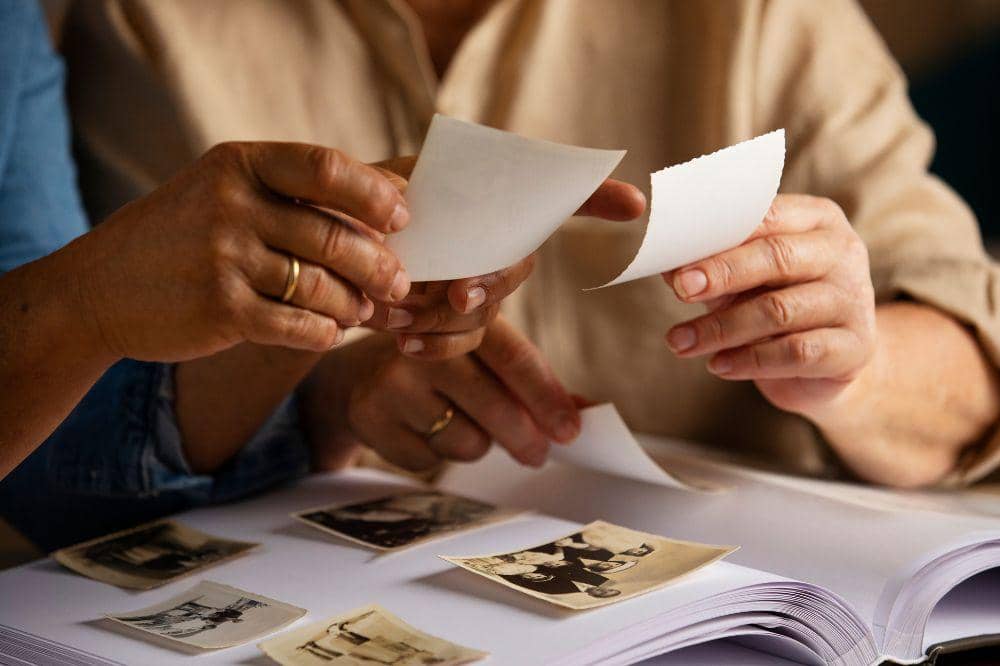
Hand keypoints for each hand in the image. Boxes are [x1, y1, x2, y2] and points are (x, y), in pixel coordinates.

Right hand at [73, 142, 411, 361]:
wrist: (97, 289)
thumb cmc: (181, 238)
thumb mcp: (223, 193)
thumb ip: (291, 195)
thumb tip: (390, 205)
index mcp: (239, 164)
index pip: (326, 167)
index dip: (375, 193)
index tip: (403, 217)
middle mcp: (232, 204)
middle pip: (335, 235)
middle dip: (380, 265)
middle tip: (400, 283)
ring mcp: (224, 257)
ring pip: (322, 285)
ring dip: (355, 304)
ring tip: (363, 311)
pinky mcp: (221, 310)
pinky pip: (299, 325)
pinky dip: (325, 332)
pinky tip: (329, 331)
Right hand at [301, 317, 579, 471]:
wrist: (355, 377)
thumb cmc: (437, 368)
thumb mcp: (479, 357)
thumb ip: (530, 380)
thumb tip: (588, 410)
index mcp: (460, 316)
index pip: (512, 356)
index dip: (545, 395)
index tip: (571, 429)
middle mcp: (423, 341)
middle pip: (493, 403)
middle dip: (525, 437)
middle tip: (538, 454)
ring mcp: (392, 378)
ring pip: (465, 439)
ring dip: (474, 443)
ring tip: (456, 421)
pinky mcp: (370, 415)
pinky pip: (429, 460)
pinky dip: (435, 455)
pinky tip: (420, 430)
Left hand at [365, 156, 646, 359]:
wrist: (330, 261)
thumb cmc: (355, 213)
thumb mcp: (365, 188)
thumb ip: (389, 188)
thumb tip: (406, 205)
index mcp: (481, 198)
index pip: (550, 192)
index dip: (596, 195)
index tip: (635, 204)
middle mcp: (491, 241)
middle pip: (517, 264)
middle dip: (493, 281)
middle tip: (460, 292)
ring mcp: (477, 286)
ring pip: (487, 311)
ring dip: (446, 317)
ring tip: (397, 309)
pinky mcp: (455, 324)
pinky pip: (463, 343)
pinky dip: (435, 346)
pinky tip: (405, 342)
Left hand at [663, 194, 875, 418]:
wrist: (827, 365)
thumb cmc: (778, 304)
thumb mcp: (744, 279)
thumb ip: (712, 266)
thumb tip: (664, 264)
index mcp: (816, 220)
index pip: (765, 217)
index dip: (717, 237)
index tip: (677, 259)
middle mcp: (842, 252)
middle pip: (777, 257)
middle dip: (721, 274)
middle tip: (680, 290)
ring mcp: (853, 300)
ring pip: (780, 310)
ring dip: (722, 328)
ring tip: (681, 343)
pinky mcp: (855, 347)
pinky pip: (796, 352)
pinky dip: (750, 360)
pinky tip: (718, 365)